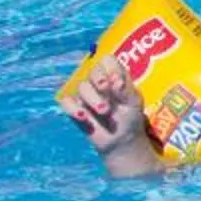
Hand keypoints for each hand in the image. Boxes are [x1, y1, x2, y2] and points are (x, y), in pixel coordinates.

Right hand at [65, 52, 160, 166]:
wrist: (121, 140)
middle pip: (93, 71)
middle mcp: (98, 81)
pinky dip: (73, 108)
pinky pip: (66, 102)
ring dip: (92, 98)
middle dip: (100, 81)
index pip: (107, 61)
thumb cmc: (130, 116)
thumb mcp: (133, 102)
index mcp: (114, 75)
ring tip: (104, 111)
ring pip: (81, 86)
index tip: (118, 82)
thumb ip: (125, 90)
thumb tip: (115, 81)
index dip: (111, 68)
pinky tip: (83, 116)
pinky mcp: (75, 108)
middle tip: (108, 91)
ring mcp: (85, 94)